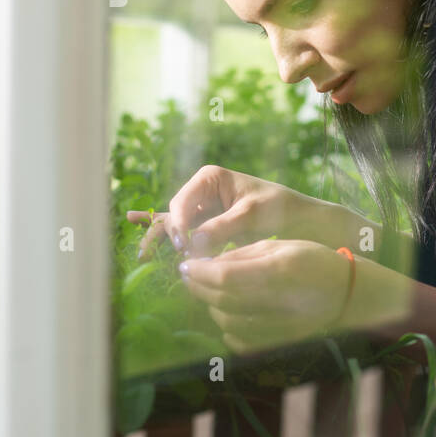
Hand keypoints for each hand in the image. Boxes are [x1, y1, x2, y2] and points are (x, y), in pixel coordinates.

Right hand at [126, 165, 346, 260]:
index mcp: (211, 178)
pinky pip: (183, 230)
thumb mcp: (253, 216)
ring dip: (160, 240)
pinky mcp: (209, 223)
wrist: (303, 221)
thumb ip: (222, 228)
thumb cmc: (282, 210)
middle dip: (166, 236)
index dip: (179, 225)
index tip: (184, 247)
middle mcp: (203, 190)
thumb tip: (192, 245)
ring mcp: (204, 208)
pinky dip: (166, 234)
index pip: (183, 202)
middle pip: (174, 214)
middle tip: (154, 259)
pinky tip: (132, 222)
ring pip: (175, 225)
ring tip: (142, 257)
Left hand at [177, 239, 352, 352]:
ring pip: (228, 322)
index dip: (199, 271)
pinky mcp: (279, 341)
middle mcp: (279, 300)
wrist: (345, 292)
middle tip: (189, 277)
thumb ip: (241, 255)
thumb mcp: (279, 246)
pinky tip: (226, 314)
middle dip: (199, 287)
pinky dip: (226, 329)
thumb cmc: (313, 260)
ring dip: (211, 306)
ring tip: (208, 292)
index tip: (186, 265)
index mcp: (280, 269)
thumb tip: (206, 264)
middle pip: (222, 299)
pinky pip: (240, 341)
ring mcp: (280, 325)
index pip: (225, 275)